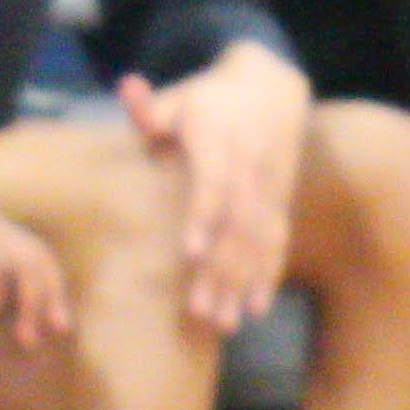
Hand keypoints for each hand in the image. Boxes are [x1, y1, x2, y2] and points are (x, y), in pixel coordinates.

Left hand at [124, 46, 306, 337]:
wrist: (272, 86)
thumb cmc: (208, 98)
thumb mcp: (178, 97)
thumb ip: (149, 107)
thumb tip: (126, 87)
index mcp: (221, 140)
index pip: (215, 183)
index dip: (204, 217)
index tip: (190, 254)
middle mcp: (251, 166)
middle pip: (239, 224)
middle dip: (222, 270)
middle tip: (201, 313)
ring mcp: (271, 186)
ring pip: (259, 239)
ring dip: (243, 282)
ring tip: (224, 322)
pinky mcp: (282, 200)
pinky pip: (278, 240)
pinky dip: (269, 273)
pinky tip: (256, 307)